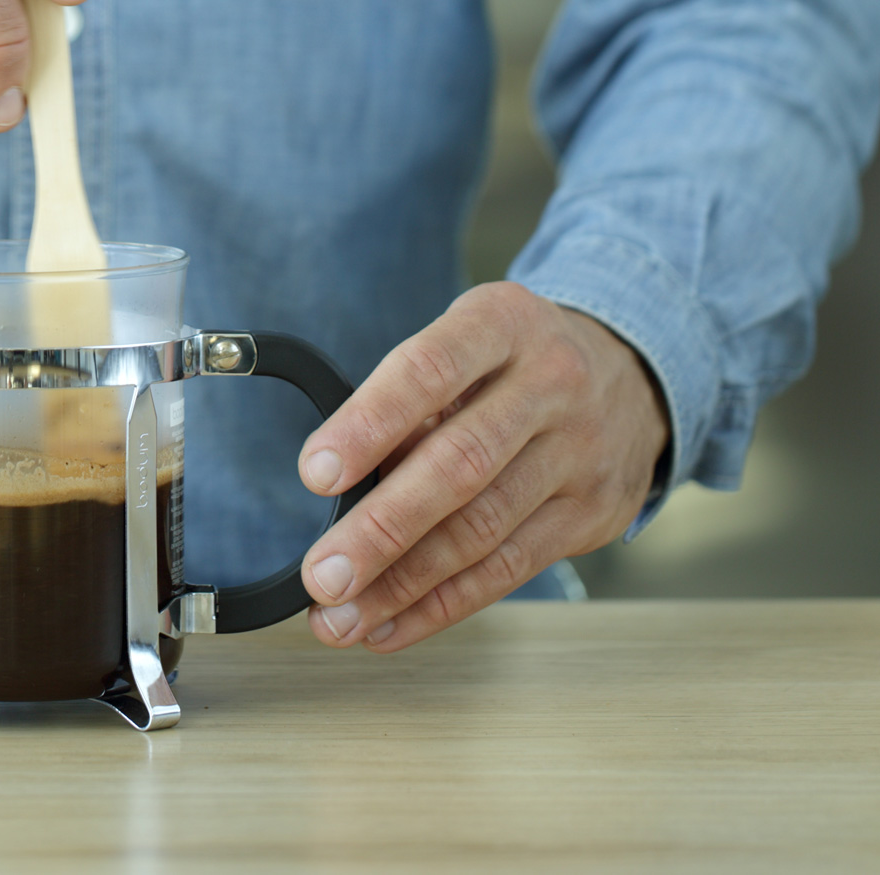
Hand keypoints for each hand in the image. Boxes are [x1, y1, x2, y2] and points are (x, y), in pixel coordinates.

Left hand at [296, 282, 667, 651]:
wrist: (632, 373)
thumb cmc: (513, 363)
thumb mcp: (467, 344)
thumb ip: (411, 403)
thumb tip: (340, 488)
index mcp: (502, 324)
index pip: (427, 371)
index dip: (368, 424)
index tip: (315, 473)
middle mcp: (551, 384)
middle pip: (458, 465)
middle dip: (381, 528)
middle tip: (322, 574)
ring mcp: (580, 453)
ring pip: (482, 529)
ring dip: (402, 584)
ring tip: (340, 616)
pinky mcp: (593, 514)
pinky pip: (508, 569)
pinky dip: (441, 605)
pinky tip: (389, 624)